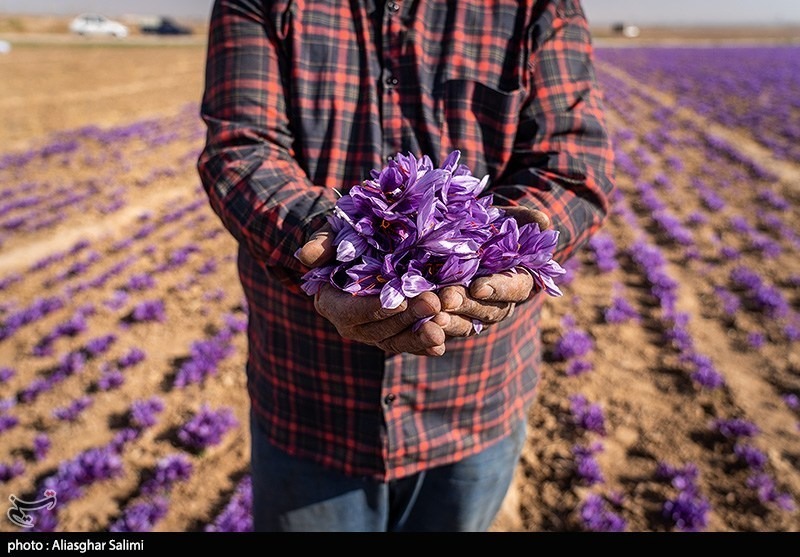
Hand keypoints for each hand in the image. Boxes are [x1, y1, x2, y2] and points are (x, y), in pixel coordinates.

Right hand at [296, 223, 448, 355]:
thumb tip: (305, 255)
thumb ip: (321, 243)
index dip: (375, 309)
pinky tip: (442, 343)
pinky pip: (408, 344)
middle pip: (380, 329)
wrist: (358, 252)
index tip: (398, 302)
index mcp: (332, 304)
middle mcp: (352, 325)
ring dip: (419, 337)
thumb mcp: (331, 236)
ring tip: (442, 328)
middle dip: (408, 319)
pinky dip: (424, 345)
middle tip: (434, 303)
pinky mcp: (393, 335)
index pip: (352, 311)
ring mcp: (373, 333)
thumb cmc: (344, 240)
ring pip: (396, 341)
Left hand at [438, 205, 550, 337]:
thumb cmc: (491, 226)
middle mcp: (499, 303)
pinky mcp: (451, 320)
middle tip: (447, 298)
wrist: (464, 238)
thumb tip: (543, 221)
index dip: (498, 289)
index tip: (479, 286)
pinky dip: (432, 330)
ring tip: (432, 315)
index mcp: (518, 281)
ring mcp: (475, 315)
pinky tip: (419, 324)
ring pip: (466, 325)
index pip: (514, 288)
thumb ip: (524, 220)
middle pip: (488, 311)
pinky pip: (444, 331)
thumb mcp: (506, 219)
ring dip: (449, 321)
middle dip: (467, 305)